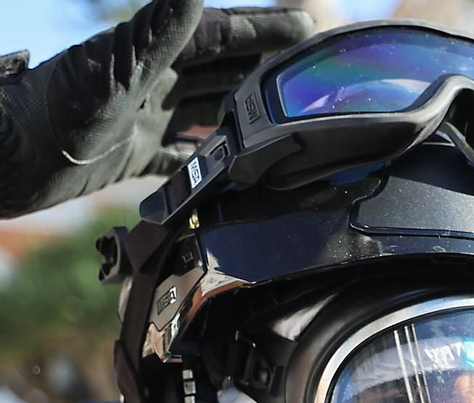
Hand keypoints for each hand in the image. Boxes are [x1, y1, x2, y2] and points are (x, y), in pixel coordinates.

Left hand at [0, 0, 313, 217]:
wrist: (9, 161)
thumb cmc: (53, 113)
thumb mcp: (114, 69)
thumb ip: (159, 31)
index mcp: (147, 54)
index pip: (218, 35)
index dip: (262, 29)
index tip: (306, 28)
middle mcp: (148, 81)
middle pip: (218, 67)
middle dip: (261, 64)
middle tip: (303, 69)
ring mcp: (140, 117)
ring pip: (205, 106)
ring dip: (241, 106)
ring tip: (278, 111)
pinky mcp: (129, 155)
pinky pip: (182, 155)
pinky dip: (209, 157)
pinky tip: (230, 165)